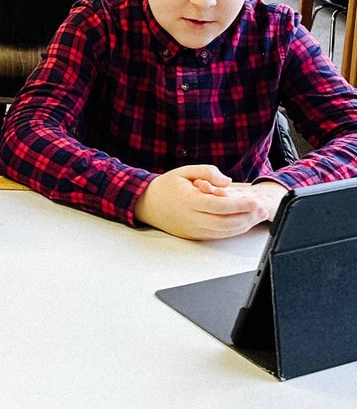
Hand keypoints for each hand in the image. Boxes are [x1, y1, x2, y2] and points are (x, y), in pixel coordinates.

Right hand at [134, 165, 283, 239]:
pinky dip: (232, 230)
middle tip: (261, 210)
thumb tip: (227, 181)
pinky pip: (217, 235)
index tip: (255, 201)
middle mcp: (192, 219)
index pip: (220, 206)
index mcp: (189, 201)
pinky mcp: (194, 236)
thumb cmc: (166, 186)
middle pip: (226, 222)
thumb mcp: (184, 171)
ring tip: (256, 216)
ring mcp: (193, 230)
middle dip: (247, 217)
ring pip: (224, 231)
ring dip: (242, 225)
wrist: (146, 204)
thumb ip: (207, 172)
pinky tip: (242, 222)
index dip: (240, 205)